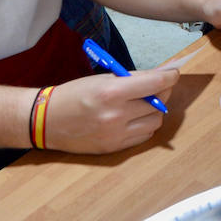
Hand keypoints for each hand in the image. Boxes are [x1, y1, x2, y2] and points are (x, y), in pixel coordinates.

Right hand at [43, 68, 178, 152]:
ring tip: (142, 104)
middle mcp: (116, 115)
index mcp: (111, 93)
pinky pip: (143, 136)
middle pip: (158, 103)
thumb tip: (161, 75)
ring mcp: (115, 135)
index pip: (155, 83)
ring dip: (155, 111)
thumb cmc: (74, 94)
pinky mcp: (114, 148)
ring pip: (155, 121)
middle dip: (162, 92)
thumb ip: (132, 79)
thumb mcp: (102, 79)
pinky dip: (144, 125)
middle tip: (157, 87)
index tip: (175, 72)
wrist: (45, 121)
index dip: (170, 76)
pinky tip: (134, 118)